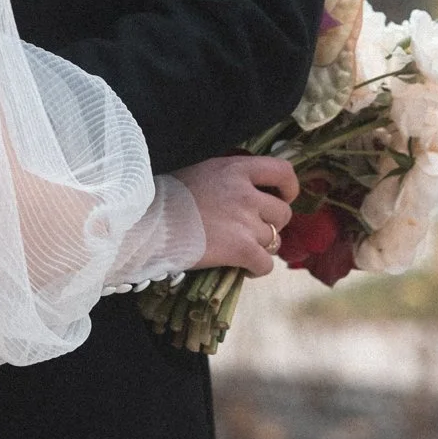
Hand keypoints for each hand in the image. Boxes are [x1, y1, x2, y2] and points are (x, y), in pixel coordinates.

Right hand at [176, 153, 297, 276]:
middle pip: (282, 213)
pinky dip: (257, 269)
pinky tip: (243, 268)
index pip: (282, 171)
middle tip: (251, 230)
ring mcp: (245, 222)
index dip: (289, 187)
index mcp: (236, 169)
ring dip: (260, 247)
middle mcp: (246, 193)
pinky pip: (266, 264)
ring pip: (274, 240)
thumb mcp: (202, 174)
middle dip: (271, 224)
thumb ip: (229, 180)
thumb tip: (249, 193)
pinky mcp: (241, 249)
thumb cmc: (167, 198)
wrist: (148, 223)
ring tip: (240, 250)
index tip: (282, 196)